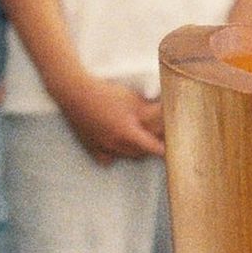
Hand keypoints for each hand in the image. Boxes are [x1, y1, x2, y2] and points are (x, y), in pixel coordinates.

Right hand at [50, 69, 168, 164]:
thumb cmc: (106, 93)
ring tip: (146, 138)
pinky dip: (116, 155)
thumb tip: (167, 114)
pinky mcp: (91, 146)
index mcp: (127, 132)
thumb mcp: (133, 100)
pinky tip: (121, 148)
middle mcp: (115, 144)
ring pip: (127, 155)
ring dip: (139, 149)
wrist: (74, 93)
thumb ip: (151, 110)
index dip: (165, 149)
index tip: (177, 149)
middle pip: (142, 151)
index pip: (152, 147)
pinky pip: (107, 158)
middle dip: (154, 144)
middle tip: (165, 136)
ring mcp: (102, 147)